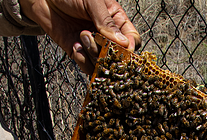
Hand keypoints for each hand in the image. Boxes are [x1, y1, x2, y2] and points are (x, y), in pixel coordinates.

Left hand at [19, 0, 140, 73]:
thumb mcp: (92, 2)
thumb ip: (107, 22)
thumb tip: (123, 43)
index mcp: (116, 20)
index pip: (132, 39)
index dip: (129, 47)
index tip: (122, 47)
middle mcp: (106, 35)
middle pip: (118, 55)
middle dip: (108, 51)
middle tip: (95, 37)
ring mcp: (93, 46)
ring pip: (103, 63)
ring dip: (93, 54)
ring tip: (81, 35)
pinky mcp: (78, 53)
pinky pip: (87, 67)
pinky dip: (82, 59)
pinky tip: (75, 45)